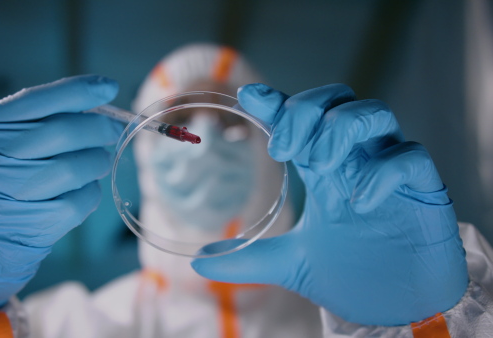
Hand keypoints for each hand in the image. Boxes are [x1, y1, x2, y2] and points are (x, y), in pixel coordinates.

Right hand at [0, 75, 122, 310]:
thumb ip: (25, 127)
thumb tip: (91, 109)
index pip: (32, 102)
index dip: (76, 92)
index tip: (107, 87)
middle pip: (60, 132)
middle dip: (98, 128)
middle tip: (112, 130)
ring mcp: (2, 201)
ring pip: (74, 167)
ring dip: (97, 162)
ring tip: (96, 162)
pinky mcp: (27, 229)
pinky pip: (78, 201)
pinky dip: (90, 193)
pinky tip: (83, 191)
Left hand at [192, 83, 467, 325]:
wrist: (397, 308)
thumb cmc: (350, 273)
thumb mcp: (290, 264)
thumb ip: (248, 259)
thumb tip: (200, 260)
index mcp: (326, 168)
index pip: (301, 120)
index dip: (277, 103)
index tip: (249, 97)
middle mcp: (356, 159)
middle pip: (336, 100)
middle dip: (305, 111)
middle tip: (284, 148)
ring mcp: (389, 169)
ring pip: (374, 113)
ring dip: (340, 129)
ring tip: (319, 165)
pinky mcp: (423, 190)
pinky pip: (411, 158)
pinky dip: (382, 171)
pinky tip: (360, 200)